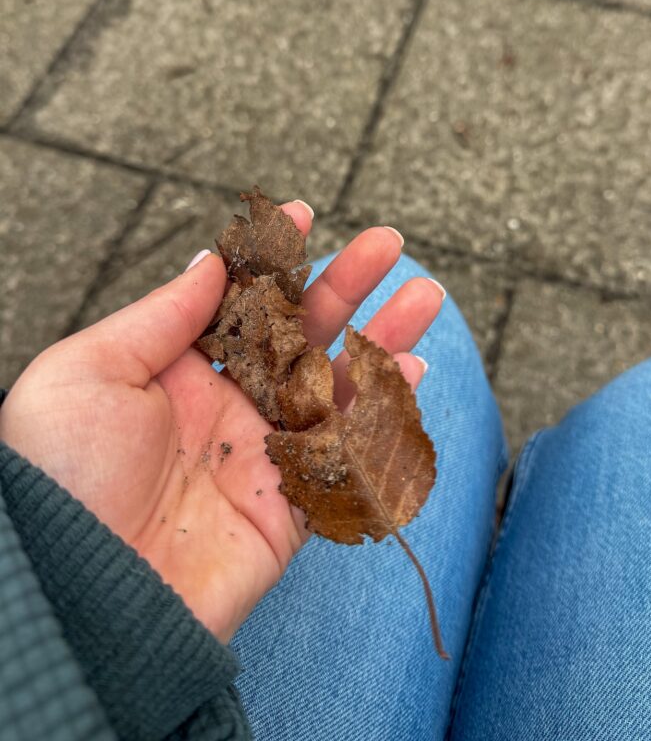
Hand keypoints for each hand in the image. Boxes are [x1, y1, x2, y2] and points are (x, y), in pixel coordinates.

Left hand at [0, 206, 442, 640]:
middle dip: (345, 285)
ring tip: (425, 296)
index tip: (300, 216)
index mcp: (171, 372)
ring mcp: (261, 455)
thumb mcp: (88, 372)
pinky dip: (385, 412)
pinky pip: (348, 452)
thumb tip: (211, 262)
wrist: (79, 598)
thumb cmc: (62, 479)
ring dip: (382, 339)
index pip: (236, 303)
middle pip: (299, 334)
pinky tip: (411, 369)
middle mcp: (223, 408)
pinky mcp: (291, 507)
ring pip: (336, 385)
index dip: (271, 259)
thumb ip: (161, 315)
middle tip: (387, 243)